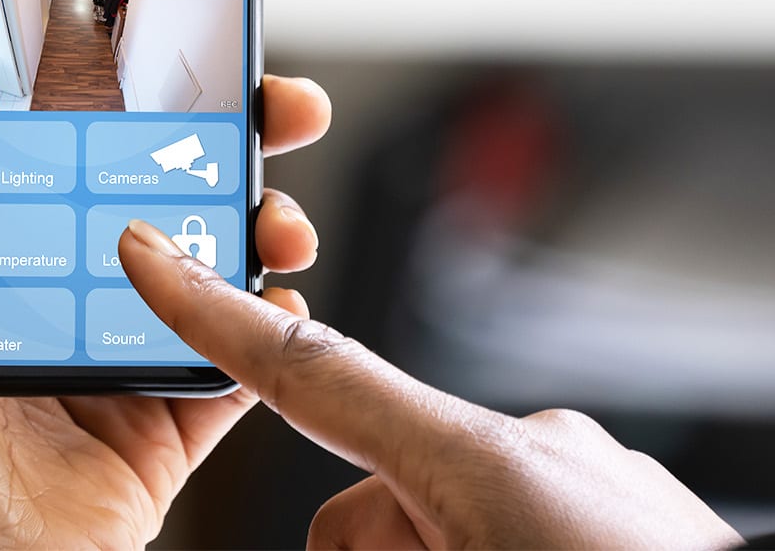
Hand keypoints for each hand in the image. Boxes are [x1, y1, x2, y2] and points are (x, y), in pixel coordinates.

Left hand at [0, 0, 330, 546]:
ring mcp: (105, 348)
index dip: (109, 74)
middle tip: (275, 101)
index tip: (163, 31)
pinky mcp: (159, 414)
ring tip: (282, 216)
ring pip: (203, 252)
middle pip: (146, 178)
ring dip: (259, 217)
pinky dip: (270, 316)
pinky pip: (234, 351)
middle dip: (221, 133)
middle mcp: (38, 286)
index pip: (47, 129)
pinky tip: (283, 289)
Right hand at [120, 224, 742, 549]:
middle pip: (367, 505)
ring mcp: (587, 478)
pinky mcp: (626, 508)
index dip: (217, 315)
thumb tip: (353, 525)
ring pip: (436, 521)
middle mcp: (538, 451)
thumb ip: (388, 532)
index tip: (148, 252)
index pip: (320, 374)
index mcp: (490, 466)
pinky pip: (511, 525)